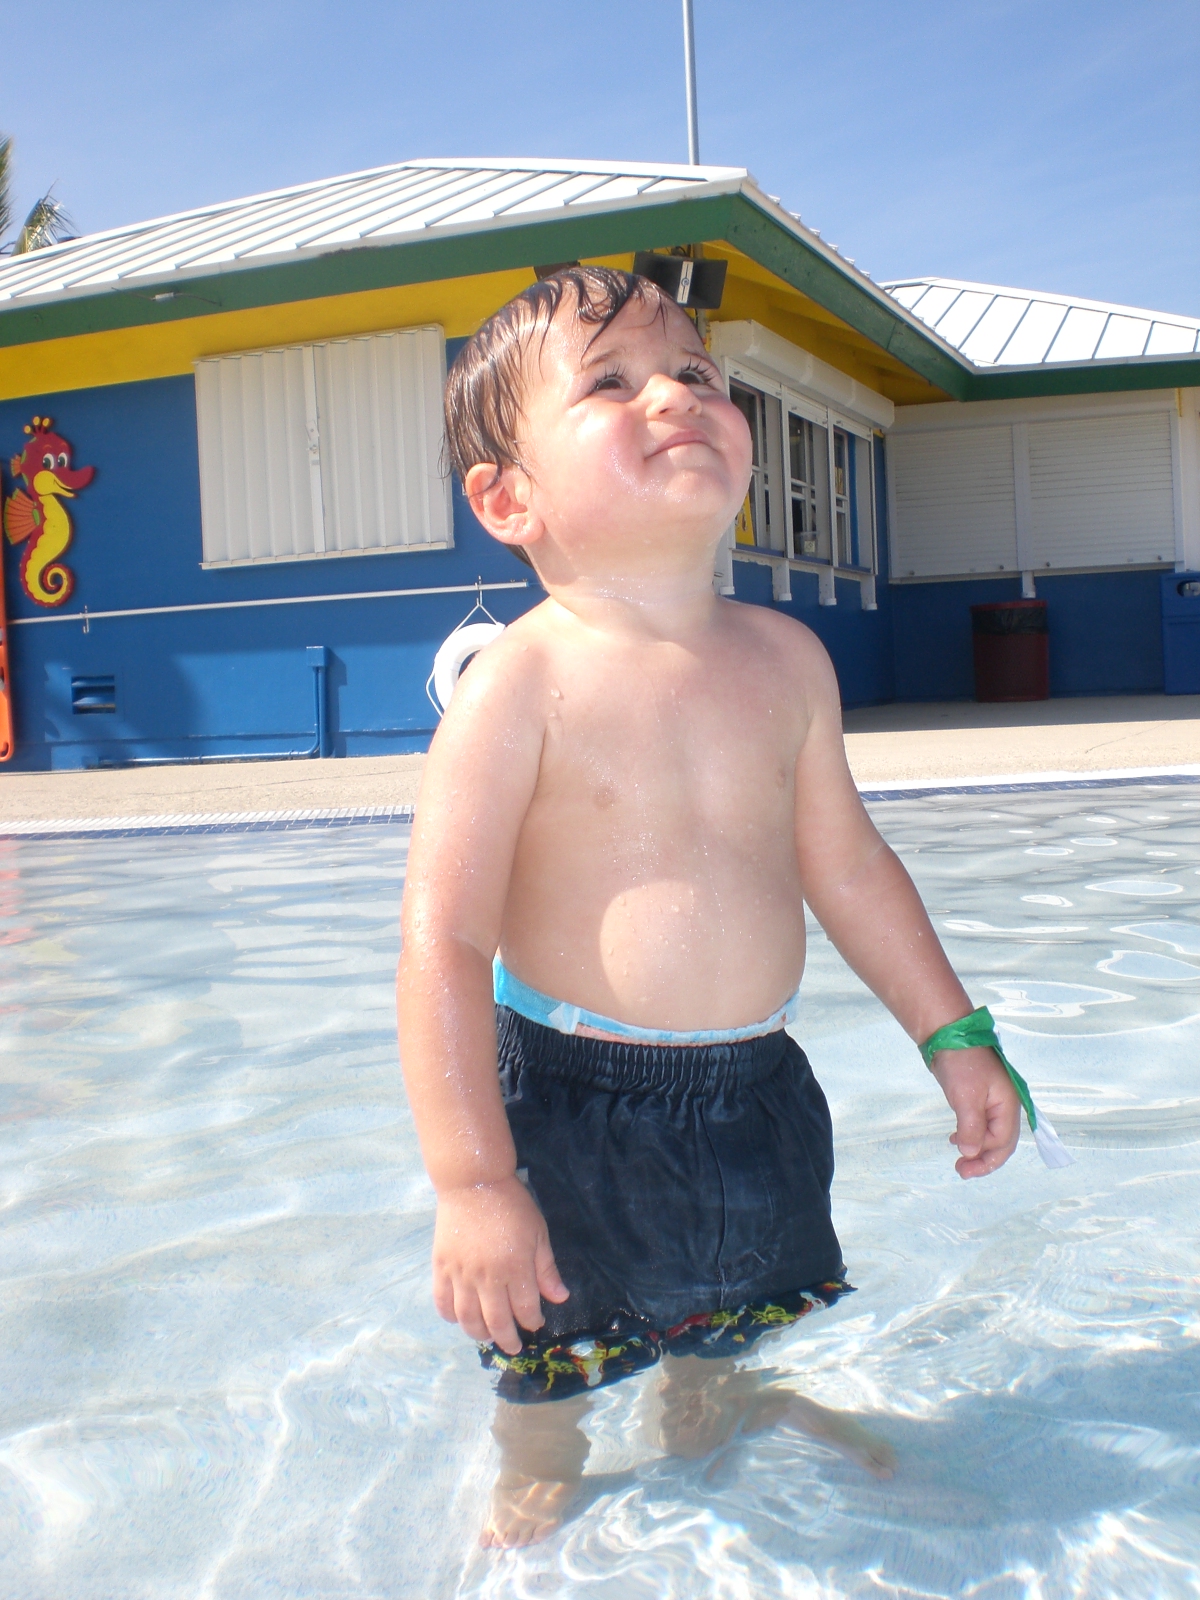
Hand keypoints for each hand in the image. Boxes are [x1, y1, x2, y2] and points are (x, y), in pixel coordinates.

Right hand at [432, 1176, 568, 1354]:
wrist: (473, 1183)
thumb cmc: (512, 1205)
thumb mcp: (538, 1233)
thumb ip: (547, 1269)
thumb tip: (560, 1298)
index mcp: (516, 1267)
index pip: (525, 1310)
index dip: (532, 1322)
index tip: (535, 1323)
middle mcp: (488, 1277)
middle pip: (497, 1322)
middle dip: (508, 1339)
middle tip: (513, 1346)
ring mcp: (461, 1274)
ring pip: (468, 1320)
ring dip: (480, 1334)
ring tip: (489, 1336)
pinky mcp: (441, 1268)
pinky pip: (442, 1303)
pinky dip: (450, 1317)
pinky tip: (460, 1319)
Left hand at [929, 1045, 1020, 1178]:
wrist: (947, 1034)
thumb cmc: (961, 1063)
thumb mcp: (966, 1098)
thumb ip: (971, 1128)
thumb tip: (972, 1154)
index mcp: (1008, 1105)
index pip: (1002, 1141)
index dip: (985, 1157)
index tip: (964, 1165)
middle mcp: (1005, 1105)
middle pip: (1001, 1141)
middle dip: (984, 1159)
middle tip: (962, 1172)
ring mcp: (993, 1101)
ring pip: (990, 1134)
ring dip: (977, 1149)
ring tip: (959, 1161)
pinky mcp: (979, 1097)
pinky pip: (981, 1124)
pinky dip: (971, 1135)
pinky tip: (956, 1140)